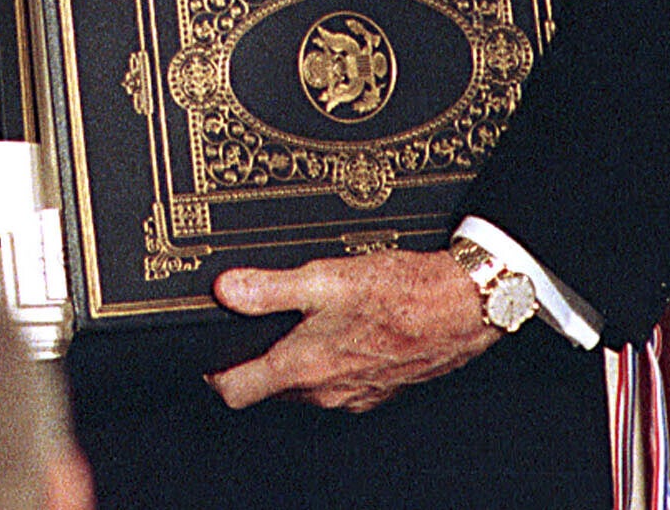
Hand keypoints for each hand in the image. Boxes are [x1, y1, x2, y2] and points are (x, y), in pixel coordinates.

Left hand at [205, 249, 497, 412]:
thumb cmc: (399, 293)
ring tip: (299, 322)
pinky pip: (340, 381)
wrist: (462, 307)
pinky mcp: (380, 387)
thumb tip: (225, 289)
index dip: (215, 374)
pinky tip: (342, 328)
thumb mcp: (324, 277)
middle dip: (257, 362)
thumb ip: (269, 287)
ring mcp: (354, 392)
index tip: (207, 356)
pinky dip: (331, 360)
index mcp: (303, 367)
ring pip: (306, 385)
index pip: (236, 391)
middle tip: (252, 328)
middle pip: (270, 387)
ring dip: (297, 360)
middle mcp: (326, 390)